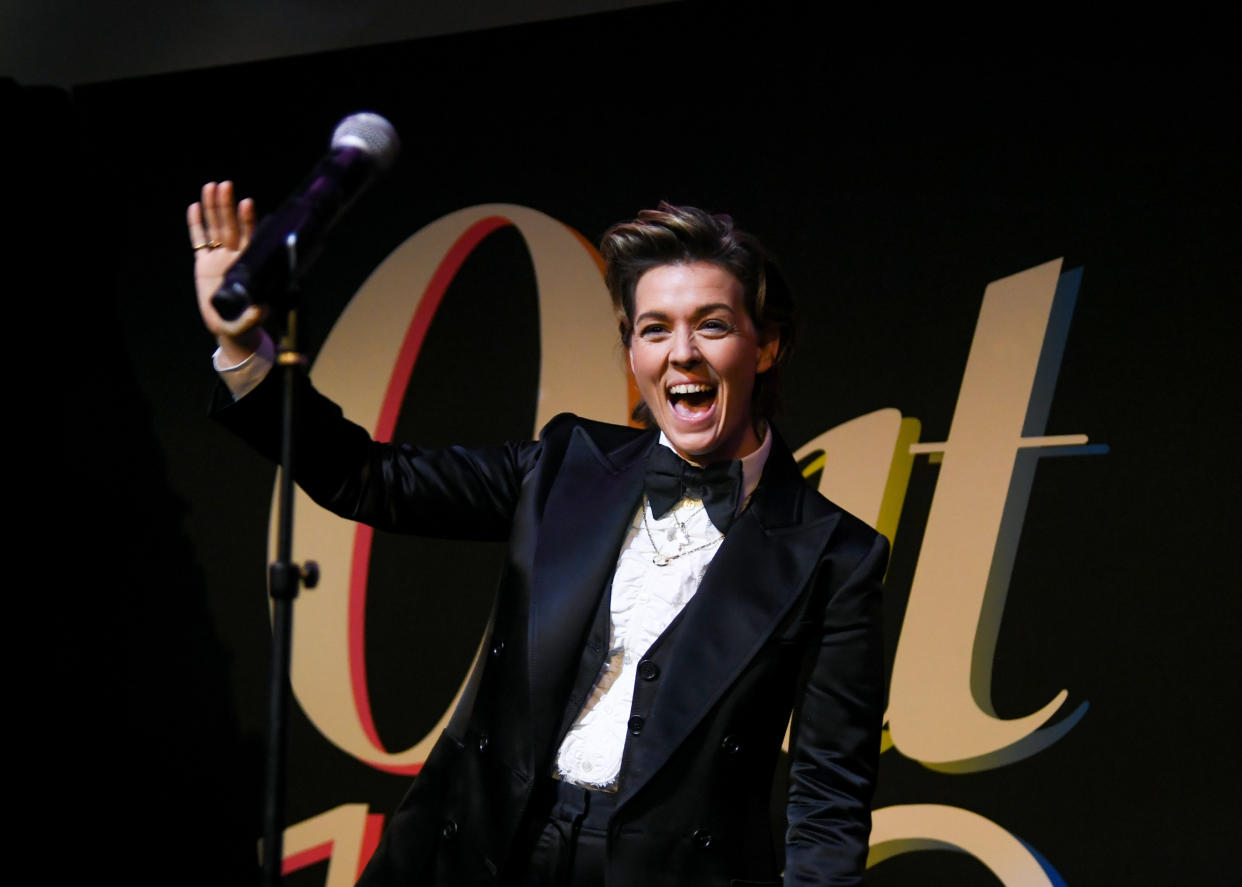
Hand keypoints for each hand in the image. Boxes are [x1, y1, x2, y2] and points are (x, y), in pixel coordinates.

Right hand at [187, 181, 264, 362]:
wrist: (229, 328)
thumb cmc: (243, 324)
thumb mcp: (247, 322)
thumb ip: (252, 316)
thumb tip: (259, 310)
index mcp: (248, 266)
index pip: (250, 238)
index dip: (248, 221)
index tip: (247, 204)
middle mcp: (234, 257)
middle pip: (230, 226)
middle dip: (227, 206)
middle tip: (226, 185)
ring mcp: (218, 258)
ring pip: (215, 228)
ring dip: (213, 208)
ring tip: (211, 187)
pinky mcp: (203, 264)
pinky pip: (199, 240)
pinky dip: (196, 224)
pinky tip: (194, 206)